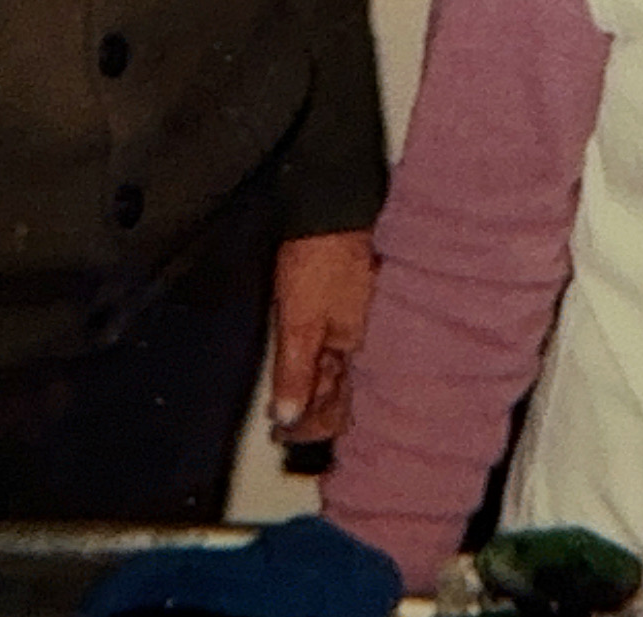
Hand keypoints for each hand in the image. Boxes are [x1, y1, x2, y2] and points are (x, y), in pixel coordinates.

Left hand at [267, 227, 375, 442]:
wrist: (329, 205)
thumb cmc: (319, 259)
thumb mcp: (300, 322)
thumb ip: (295, 371)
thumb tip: (288, 417)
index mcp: (357, 351)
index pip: (338, 409)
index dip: (308, 427)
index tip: (280, 436)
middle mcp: (362, 342)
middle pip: (341, 394)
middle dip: (311, 412)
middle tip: (280, 423)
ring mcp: (356, 322)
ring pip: (337, 372)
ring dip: (311, 388)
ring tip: (283, 397)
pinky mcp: (347, 303)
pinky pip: (334, 347)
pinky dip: (316, 362)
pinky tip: (301, 361)